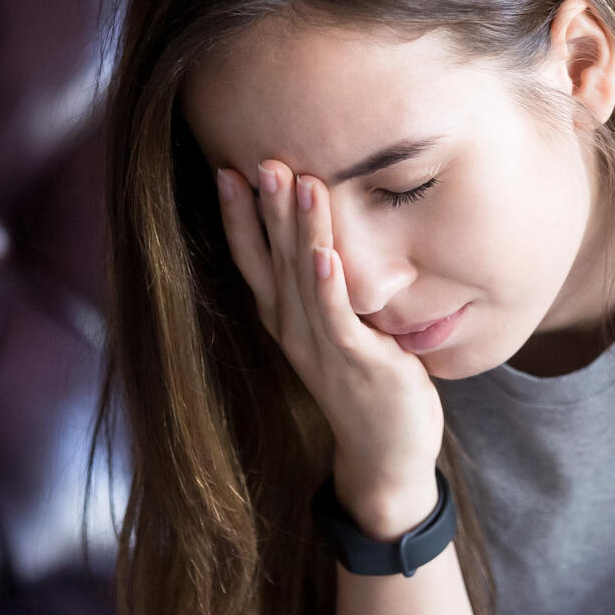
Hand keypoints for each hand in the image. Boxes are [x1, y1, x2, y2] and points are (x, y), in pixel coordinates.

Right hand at [217, 160, 445, 533]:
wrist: (386, 455)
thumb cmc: (367, 384)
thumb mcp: (339, 330)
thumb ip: (327, 290)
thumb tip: (326, 239)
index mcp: (286, 320)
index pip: (254, 259)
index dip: (239, 217)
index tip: (228, 169)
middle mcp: (293, 331)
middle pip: (274, 259)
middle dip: (265, 209)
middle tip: (257, 159)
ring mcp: (321, 349)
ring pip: (303, 279)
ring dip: (299, 231)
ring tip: (296, 183)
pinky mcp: (356, 364)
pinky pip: (337, 319)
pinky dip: (327, 286)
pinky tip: (324, 254)